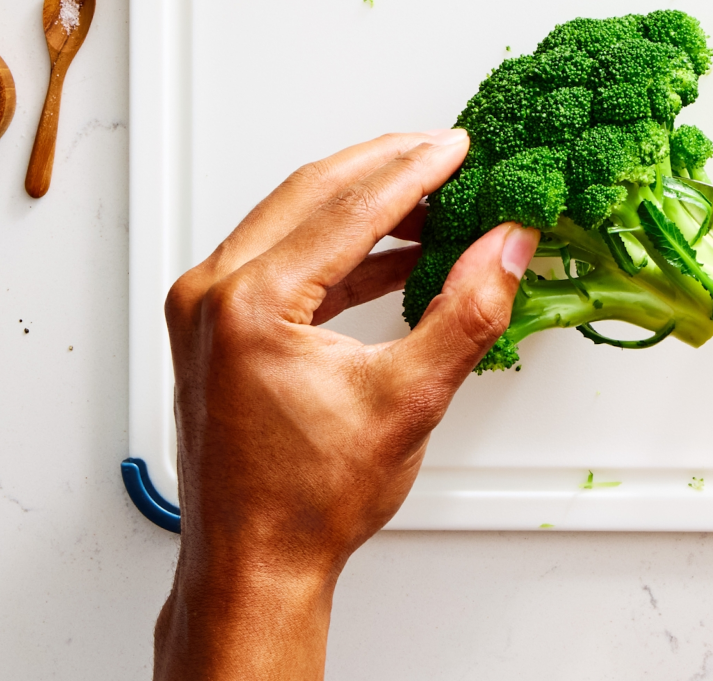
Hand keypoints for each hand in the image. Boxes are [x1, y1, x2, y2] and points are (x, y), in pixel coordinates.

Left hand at [154, 131, 538, 679]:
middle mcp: (212, 294)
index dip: (416, 170)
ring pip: (294, 217)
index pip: (348, 209)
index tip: (459, 147)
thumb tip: (506, 246)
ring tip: (433, 197)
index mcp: (248, 304)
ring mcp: (206, 308)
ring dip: (365, 202)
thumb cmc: (307, 502)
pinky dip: (342, 245)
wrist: (255, 565)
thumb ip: (467, 311)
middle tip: (447, 150)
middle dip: (387, 166)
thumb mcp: (410, 400)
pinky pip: (284, 256)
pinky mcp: (216, 325)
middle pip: (312, 193)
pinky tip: (395, 251)